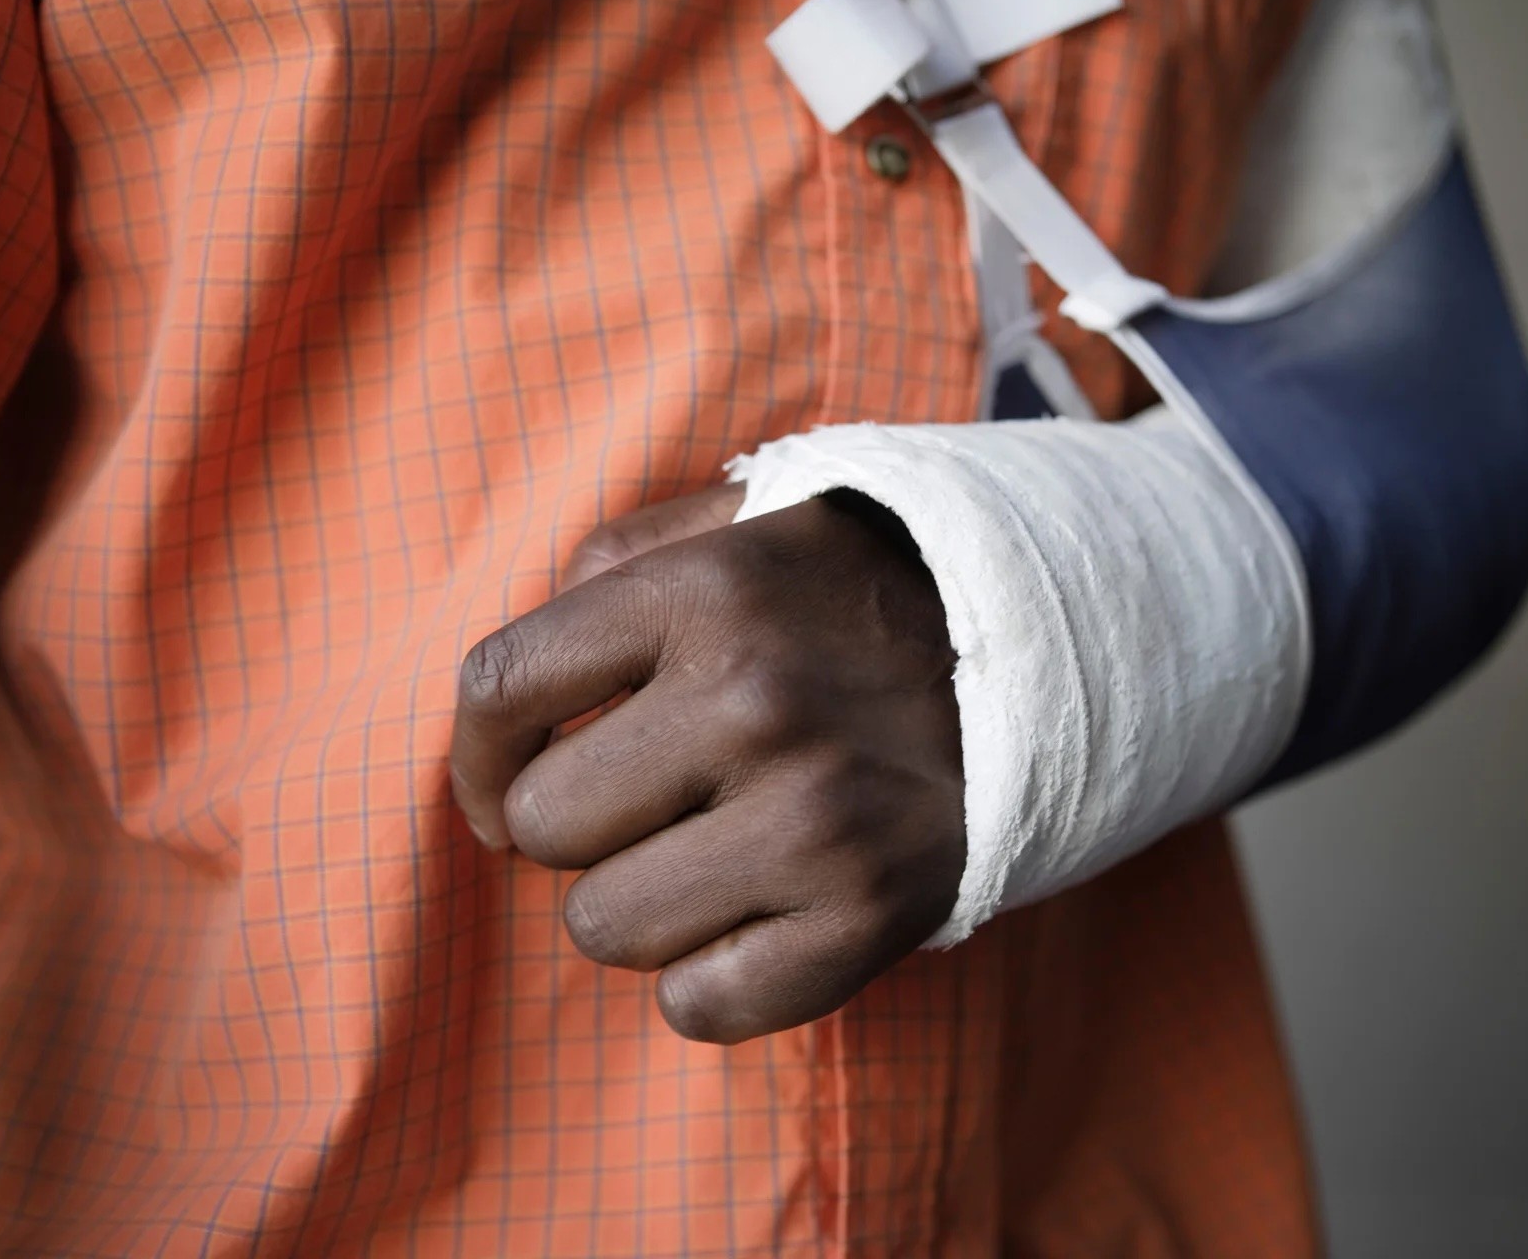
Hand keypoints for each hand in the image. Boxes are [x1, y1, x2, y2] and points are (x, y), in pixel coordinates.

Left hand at [450, 485, 966, 1043]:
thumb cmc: (862, 599)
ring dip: (645, 902)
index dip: (472, 756)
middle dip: (579, 825)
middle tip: (658, 802)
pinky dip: (715, 978)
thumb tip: (517, 689)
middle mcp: (754, 699)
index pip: (499, 689)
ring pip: (604, 927)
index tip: (497, 784)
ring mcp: (816, 817)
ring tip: (721, 851)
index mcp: (707, 591)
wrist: (1055, 655)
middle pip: (542, 826)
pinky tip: (766, 914)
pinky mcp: (869, 916)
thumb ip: (617, 560)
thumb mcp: (748, 522)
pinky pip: (699, 1005)